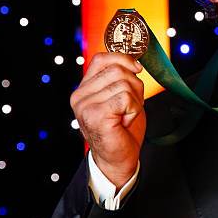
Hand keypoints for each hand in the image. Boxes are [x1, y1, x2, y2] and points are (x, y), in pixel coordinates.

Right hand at [70, 52, 145, 189]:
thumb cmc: (122, 128)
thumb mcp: (122, 96)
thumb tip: (135, 61)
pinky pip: (126, 98)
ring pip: (124, 83)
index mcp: (84, 88)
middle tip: (131, 105)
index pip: (101, 58)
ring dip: (135, 100)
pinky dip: (134, 109)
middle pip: (117, 70)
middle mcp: (80, 96)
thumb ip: (122, 78)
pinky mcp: (95, 115)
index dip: (123, 59)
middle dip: (135, 85)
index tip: (137, 69)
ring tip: (126, 115)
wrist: (118, 159)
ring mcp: (85, 106)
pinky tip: (126, 121)